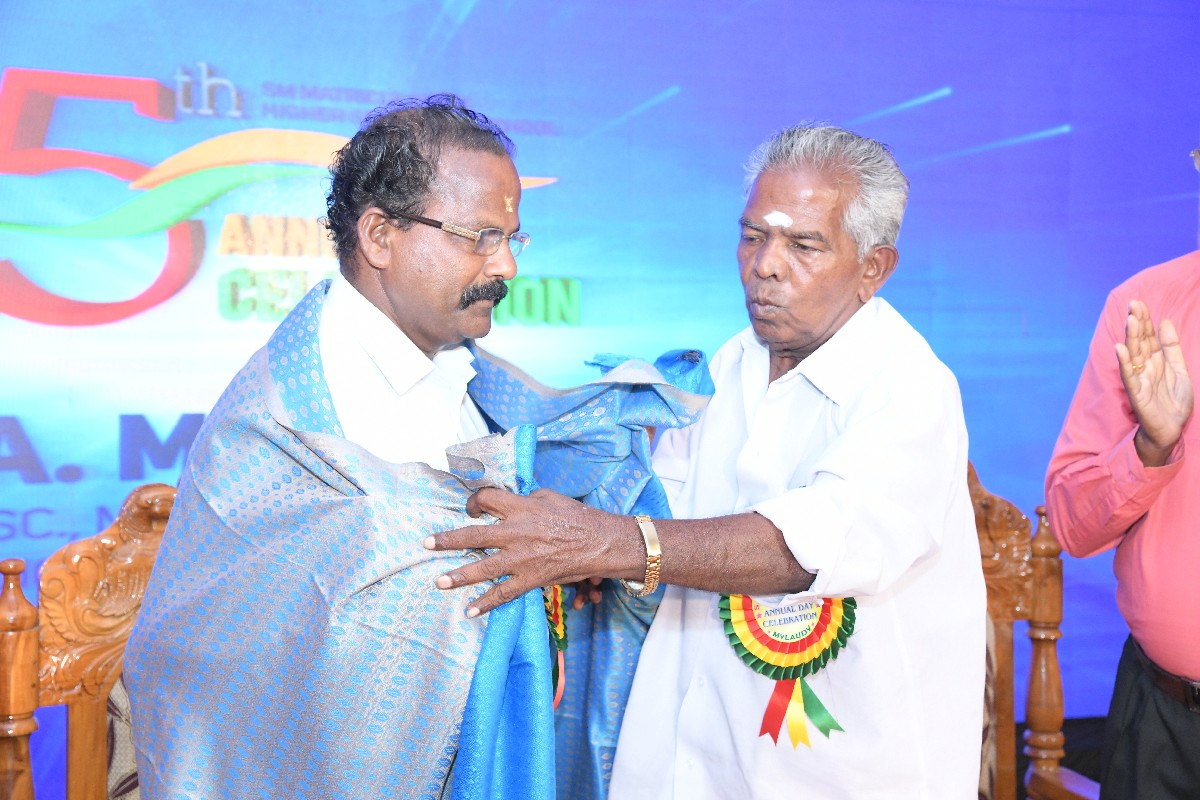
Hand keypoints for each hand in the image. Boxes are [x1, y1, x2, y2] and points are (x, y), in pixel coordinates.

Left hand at [423, 488, 641, 616]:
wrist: (601, 542)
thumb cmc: (578, 516)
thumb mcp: (550, 497)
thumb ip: (526, 500)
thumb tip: (511, 503)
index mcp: (520, 507)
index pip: (487, 499)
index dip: (475, 502)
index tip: (472, 508)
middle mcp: (516, 532)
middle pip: (474, 535)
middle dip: (448, 540)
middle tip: (427, 543)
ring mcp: (522, 557)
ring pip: (483, 567)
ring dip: (459, 575)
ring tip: (439, 581)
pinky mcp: (531, 578)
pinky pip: (504, 593)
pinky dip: (486, 603)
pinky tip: (469, 610)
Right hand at [1114, 300, 1192, 466]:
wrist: (1171, 430)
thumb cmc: (1173, 403)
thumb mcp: (1180, 370)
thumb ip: (1172, 348)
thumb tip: (1165, 322)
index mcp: (1156, 361)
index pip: (1149, 336)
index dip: (1145, 320)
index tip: (1140, 303)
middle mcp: (1145, 367)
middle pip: (1140, 341)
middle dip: (1137, 323)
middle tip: (1134, 304)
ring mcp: (1139, 379)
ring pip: (1134, 354)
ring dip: (1131, 337)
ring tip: (1131, 319)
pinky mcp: (1136, 393)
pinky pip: (1129, 375)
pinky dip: (1124, 362)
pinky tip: (1121, 348)